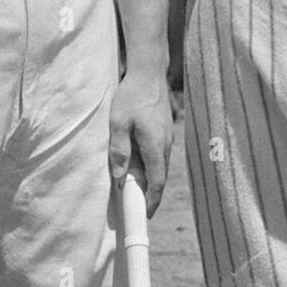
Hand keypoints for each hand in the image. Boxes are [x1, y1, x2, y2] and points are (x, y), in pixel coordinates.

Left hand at [108, 70, 172, 217]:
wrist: (148, 72)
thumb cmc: (132, 95)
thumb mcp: (118, 123)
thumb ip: (119, 150)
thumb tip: (120, 177)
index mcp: (155, 146)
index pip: (158, 181)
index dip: (153, 200)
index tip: (145, 213)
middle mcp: (166, 144)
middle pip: (160, 176)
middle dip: (149, 192)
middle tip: (135, 204)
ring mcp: (167, 136)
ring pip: (160, 164)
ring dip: (149, 177)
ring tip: (132, 185)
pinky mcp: (164, 130)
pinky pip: (159, 153)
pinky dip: (150, 163)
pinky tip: (137, 161)